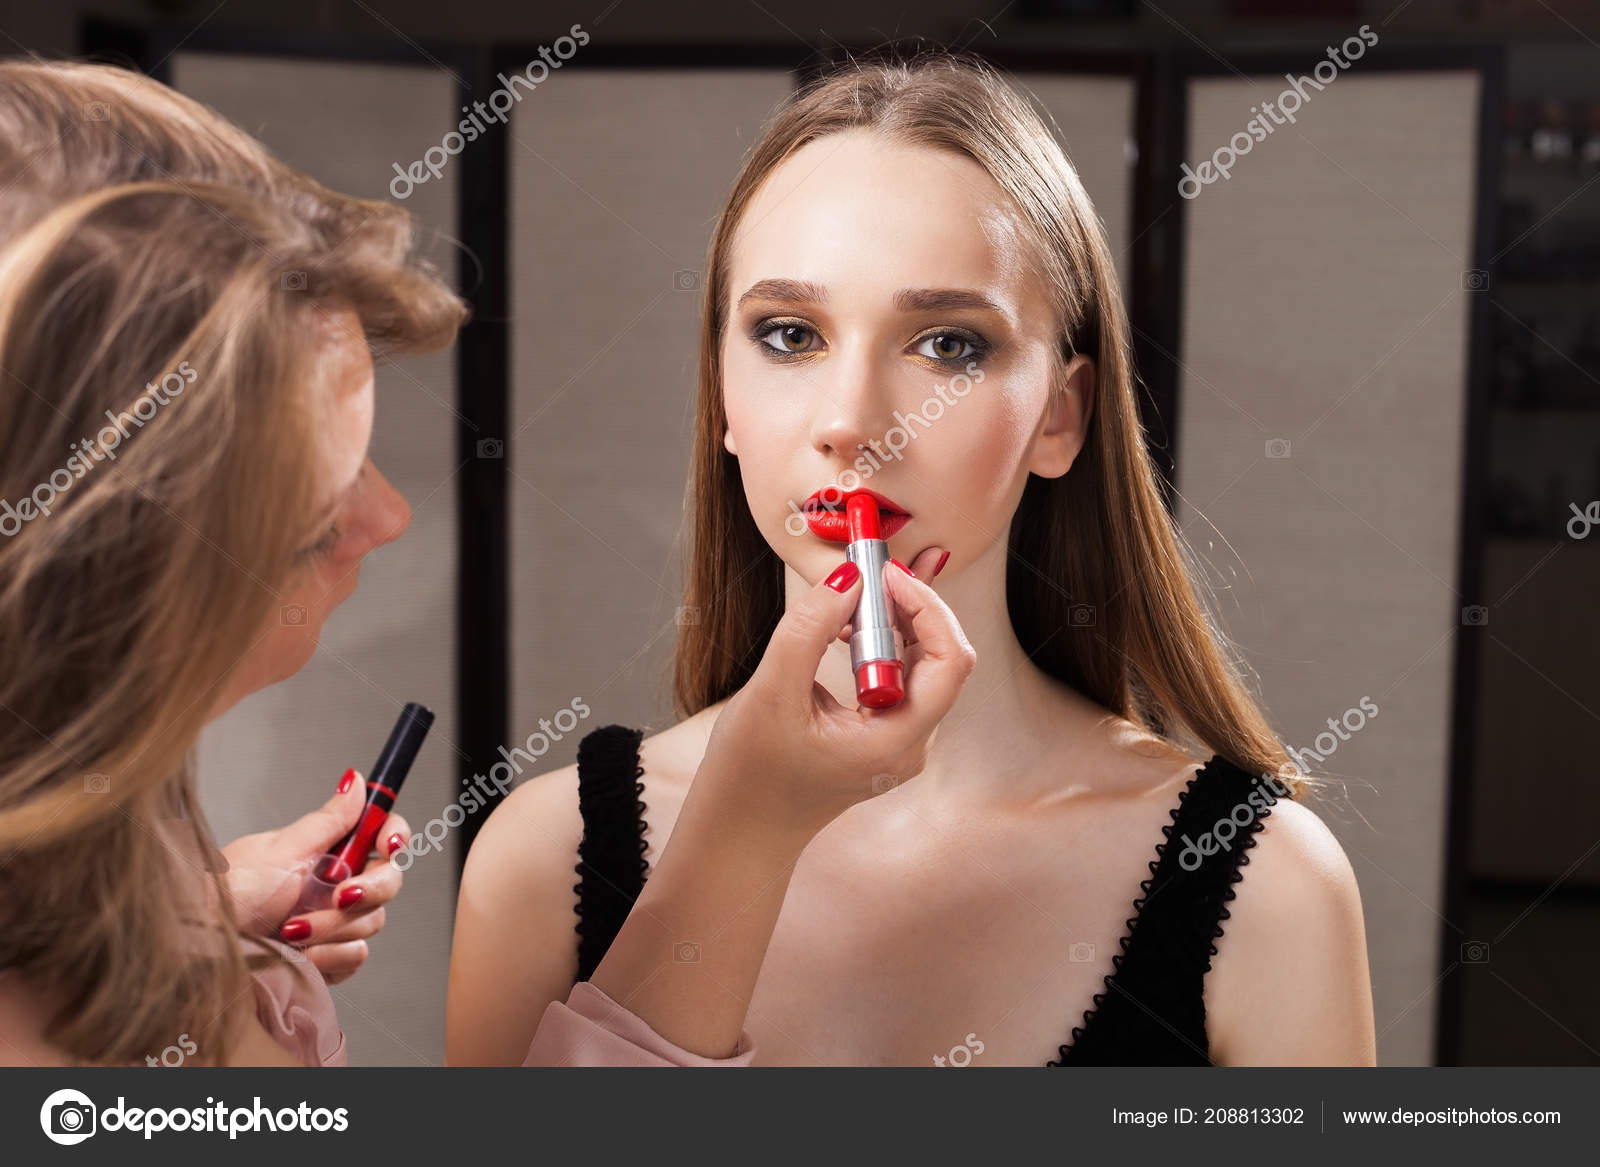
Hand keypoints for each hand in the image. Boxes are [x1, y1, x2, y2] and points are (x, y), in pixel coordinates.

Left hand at [220, 771, 411, 984]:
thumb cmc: (232, 892)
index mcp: (328, 850)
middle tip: (340, 895)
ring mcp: (335, 922)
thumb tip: (356, 779)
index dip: (394, 835)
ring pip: (371, 921)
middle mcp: (336, 884)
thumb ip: (328, 819)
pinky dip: (327, 956)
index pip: (382, 833)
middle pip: (388, 880)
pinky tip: (298, 954)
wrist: (203, 945)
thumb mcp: (281, 850)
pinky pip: (355, 956)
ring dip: (332, 927)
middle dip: (367, 890)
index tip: (388, 844)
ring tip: (290, 931)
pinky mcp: (329, 957)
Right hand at [700, 543, 974, 840]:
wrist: (742, 827)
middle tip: (870, 571)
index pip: (948, 662)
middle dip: (911, 606)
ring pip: (922, 662)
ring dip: (894, 621)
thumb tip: (849, 577)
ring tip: (851, 596)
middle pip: (942, 657)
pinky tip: (843, 626)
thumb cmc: (751, 772)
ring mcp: (901, 739)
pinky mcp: (885, 730)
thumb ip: (808, 630)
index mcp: (895, 743)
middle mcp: (911, 743)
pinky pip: (900, 674)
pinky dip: (879, 641)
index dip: (927, 608)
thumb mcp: (771, 694)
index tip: (886, 574)